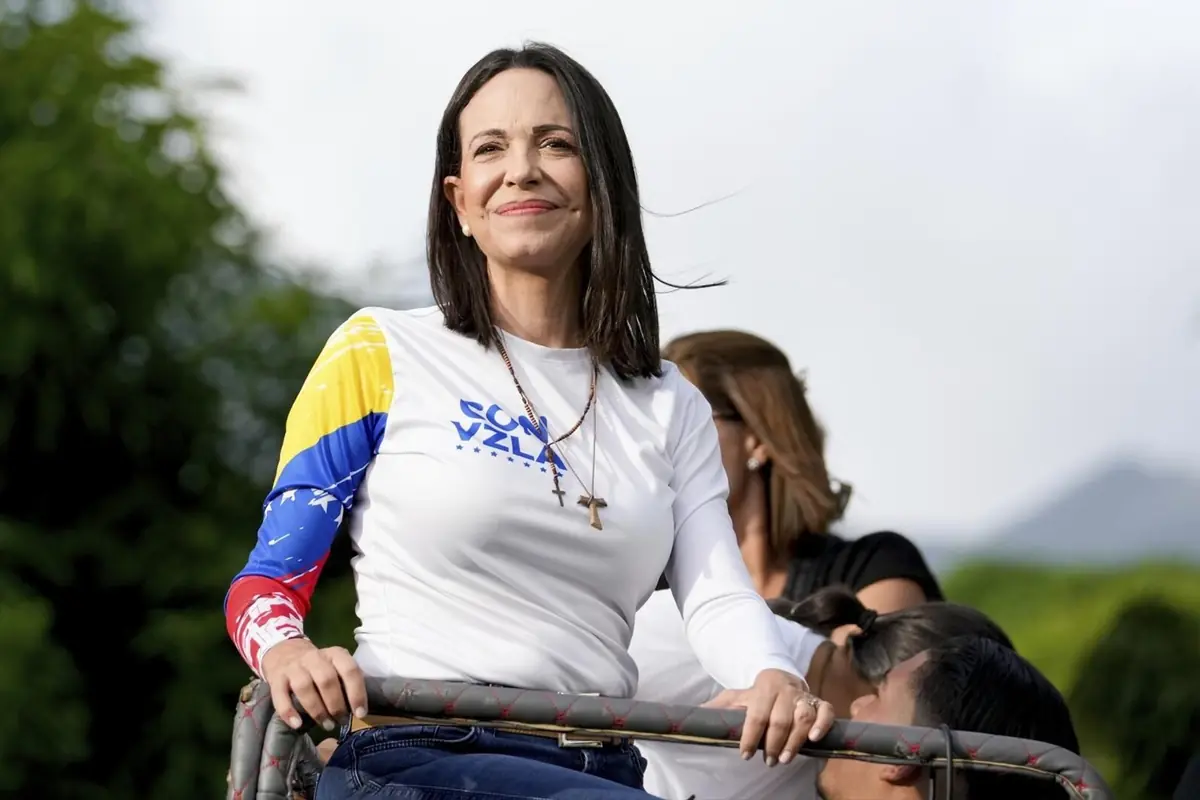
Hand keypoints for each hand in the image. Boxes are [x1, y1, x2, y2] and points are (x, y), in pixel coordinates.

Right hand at [260, 638, 367, 730]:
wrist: (284, 652)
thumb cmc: (318, 667)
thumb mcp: (335, 666)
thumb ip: (345, 682)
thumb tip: (358, 711)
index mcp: (334, 654)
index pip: (349, 670)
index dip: (357, 693)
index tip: (360, 713)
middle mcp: (314, 657)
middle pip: (327, 680)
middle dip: (336, 705)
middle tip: (340, 721)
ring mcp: (294, 667)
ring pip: (305, 687)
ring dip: (317, 710)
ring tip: (326, 725)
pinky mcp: (276, 678)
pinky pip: (280, 695)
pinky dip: (288, 711)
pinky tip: (297, 724)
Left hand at [704, 668, 835, 765]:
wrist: (781, 678)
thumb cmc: (756, 695)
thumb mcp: (735, 696)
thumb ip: (719, 707)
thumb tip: (695, 715)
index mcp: (763, 688)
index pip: (756, 714)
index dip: (750, 736)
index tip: (744, 754)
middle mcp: (785, 690)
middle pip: (780, 719)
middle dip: (773, 743)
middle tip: (768, 761)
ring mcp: (804, 696)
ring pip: (803, 717)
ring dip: (794, 741)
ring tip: (785, 759)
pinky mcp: (819, 702)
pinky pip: (825, 712)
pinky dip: (822, 724)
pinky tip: (814, 739)